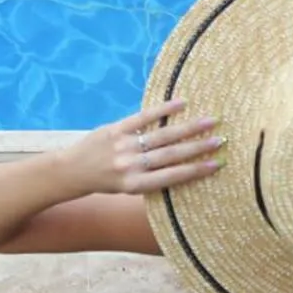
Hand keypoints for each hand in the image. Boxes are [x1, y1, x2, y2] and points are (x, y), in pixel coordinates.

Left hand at [59, 100, 224, 195]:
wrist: (71, 172)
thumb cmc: (106, 183)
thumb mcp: (129, 188)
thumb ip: (152, 178)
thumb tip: (185, 167)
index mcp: (136, 185)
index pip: (172, 177)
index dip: (196, 171)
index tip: (217, 164)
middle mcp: (131, 166)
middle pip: (171, 155)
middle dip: (199, 148)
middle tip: (221, 141)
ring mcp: (123, 146)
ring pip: (162, 136)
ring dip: (189, 128)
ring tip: (210, 122)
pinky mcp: (115, 128)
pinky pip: (142, 118)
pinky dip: (163, 110)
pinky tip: (181, 103)